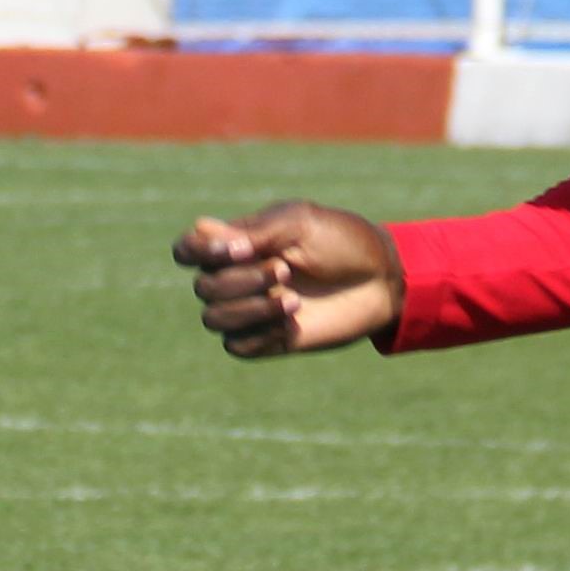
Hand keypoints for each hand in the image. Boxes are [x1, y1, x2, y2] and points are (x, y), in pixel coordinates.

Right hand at [172, 199, 403, 357]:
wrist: (382, 281)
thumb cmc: (343, 241)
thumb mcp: (300, 223)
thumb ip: (252, 231)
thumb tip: (203, 231)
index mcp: (239, 243)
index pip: (187, 250)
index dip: (196, 252)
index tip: (235, 249)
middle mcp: (238, 277)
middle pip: (204, 287)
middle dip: (241, 281)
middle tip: (286, 270)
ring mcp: (251, 310)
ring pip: (214, 319)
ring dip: (250, 309)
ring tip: (292, 300)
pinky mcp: (268, 340)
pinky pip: (237, 346)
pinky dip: (260, 334)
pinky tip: (292, 323)